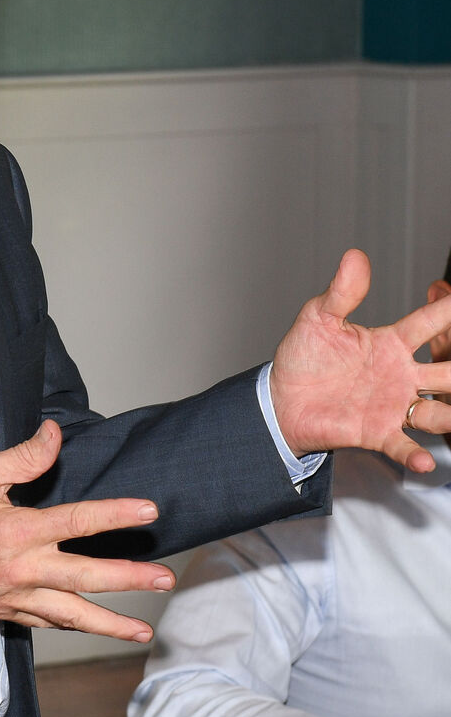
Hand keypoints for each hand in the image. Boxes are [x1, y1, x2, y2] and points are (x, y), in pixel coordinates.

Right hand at [0, 420, 174, 641]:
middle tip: (166, 578)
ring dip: (112, 624)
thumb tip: (55, 435)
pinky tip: (101, 628)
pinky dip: (78, 627)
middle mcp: (21, 569)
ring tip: (145, 629)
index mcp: (16, 530)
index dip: (116, 514)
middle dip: (130, 578)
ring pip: (73, 615)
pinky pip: (50, 623)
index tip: (148, 510)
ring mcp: (15, 596)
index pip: (78, 521)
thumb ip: (23, 457)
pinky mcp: (8, 611)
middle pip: (87, 577)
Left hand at [270, 249, 450, 471]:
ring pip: (436, 410)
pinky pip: (402, 444)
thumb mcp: (319, 319)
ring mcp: (393, 404)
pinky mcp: (377, 431)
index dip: (448, 312)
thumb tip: (354, 257)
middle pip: (447, 370)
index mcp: (390, 343)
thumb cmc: (303, 358)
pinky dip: (414, 453)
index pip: (428, 324)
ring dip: (450, 414)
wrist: (282, 399)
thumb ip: (341, 292)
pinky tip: (425, 459)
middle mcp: (400, 374)